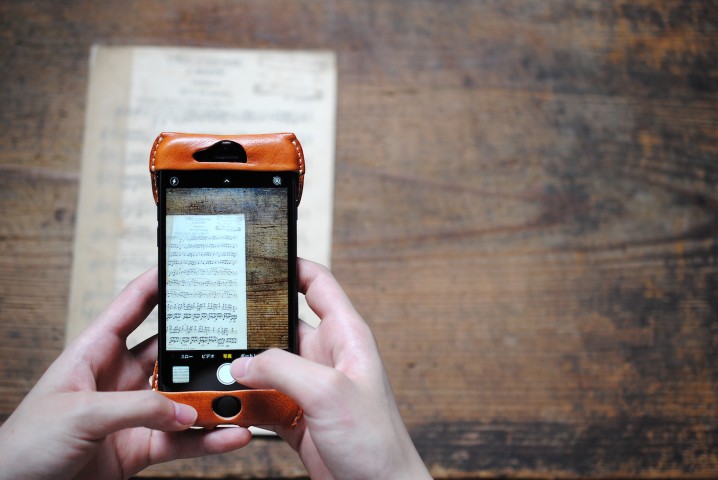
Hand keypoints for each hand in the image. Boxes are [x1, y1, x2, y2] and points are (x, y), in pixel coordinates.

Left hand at [0, 267, 250, 479]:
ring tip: (241, 394)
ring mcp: (134, 412)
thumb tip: (185, 411)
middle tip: (235, 333)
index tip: (189, 266)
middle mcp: (120, 378)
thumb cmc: (26, 445)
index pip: (132, 307)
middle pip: (170, 351)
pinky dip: (209, 440)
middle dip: (202, 343)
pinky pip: (183, 440)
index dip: (159, 283)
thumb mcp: (79, 414)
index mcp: (95, 352)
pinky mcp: (142, 446)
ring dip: (212, 399)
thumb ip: (137, 408)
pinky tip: (231, 436)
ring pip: (183, 398)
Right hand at [231, 259, 431, 479]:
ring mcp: (310, 387)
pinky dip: (242, 401)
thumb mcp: (328, 392)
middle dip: (250, 321)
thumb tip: (241, 362)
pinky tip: (223, 401)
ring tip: (209, 362)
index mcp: (345, 335)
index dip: (290, 265)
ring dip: (241, 367)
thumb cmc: (375, 441)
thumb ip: (282, 369)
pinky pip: (262, 399)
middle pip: (281, 324)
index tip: (257, 257)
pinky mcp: (297, 416)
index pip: (318, 283)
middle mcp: (326, 356)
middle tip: (215, 314)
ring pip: (267, 364)